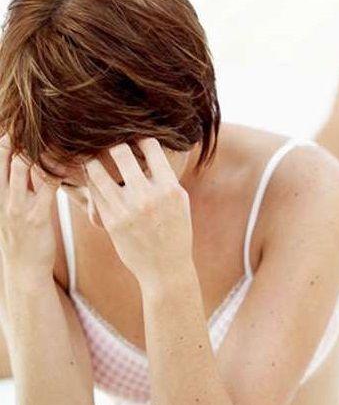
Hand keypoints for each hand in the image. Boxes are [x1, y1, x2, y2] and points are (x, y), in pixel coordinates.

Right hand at [0, 135, 59, 274]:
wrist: (23, 272)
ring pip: (25, 167)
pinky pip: (48, 185)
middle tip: (39, 117)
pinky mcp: (37, 216)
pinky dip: (58, 169)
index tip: (19, 122)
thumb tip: (28, 172)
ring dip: (41, 148)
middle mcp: (2, 197)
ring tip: (57, 132)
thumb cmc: (23, 241)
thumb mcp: (11, 213)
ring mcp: (18, 206)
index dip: (6, 139)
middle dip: (22, 137)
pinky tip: (70, 159)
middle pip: (8, 157)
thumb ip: (16, 191)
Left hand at [84, 138, 194, 286]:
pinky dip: (92, 180)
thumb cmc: (175, 231)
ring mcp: (127, 209)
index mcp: (169, 188)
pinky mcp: (111, 220)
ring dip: (94, 159)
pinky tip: (94, 177)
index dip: (140, 137)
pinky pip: (94, 191)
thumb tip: (149, 148)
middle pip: (120, 152)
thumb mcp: (180, 201)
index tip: (135, 137)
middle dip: (113, 144)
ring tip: (95, 157)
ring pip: (98, 170)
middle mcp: (148, 196)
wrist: (165, 267)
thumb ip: (165, 177)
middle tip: (110, 144)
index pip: (150, 146)